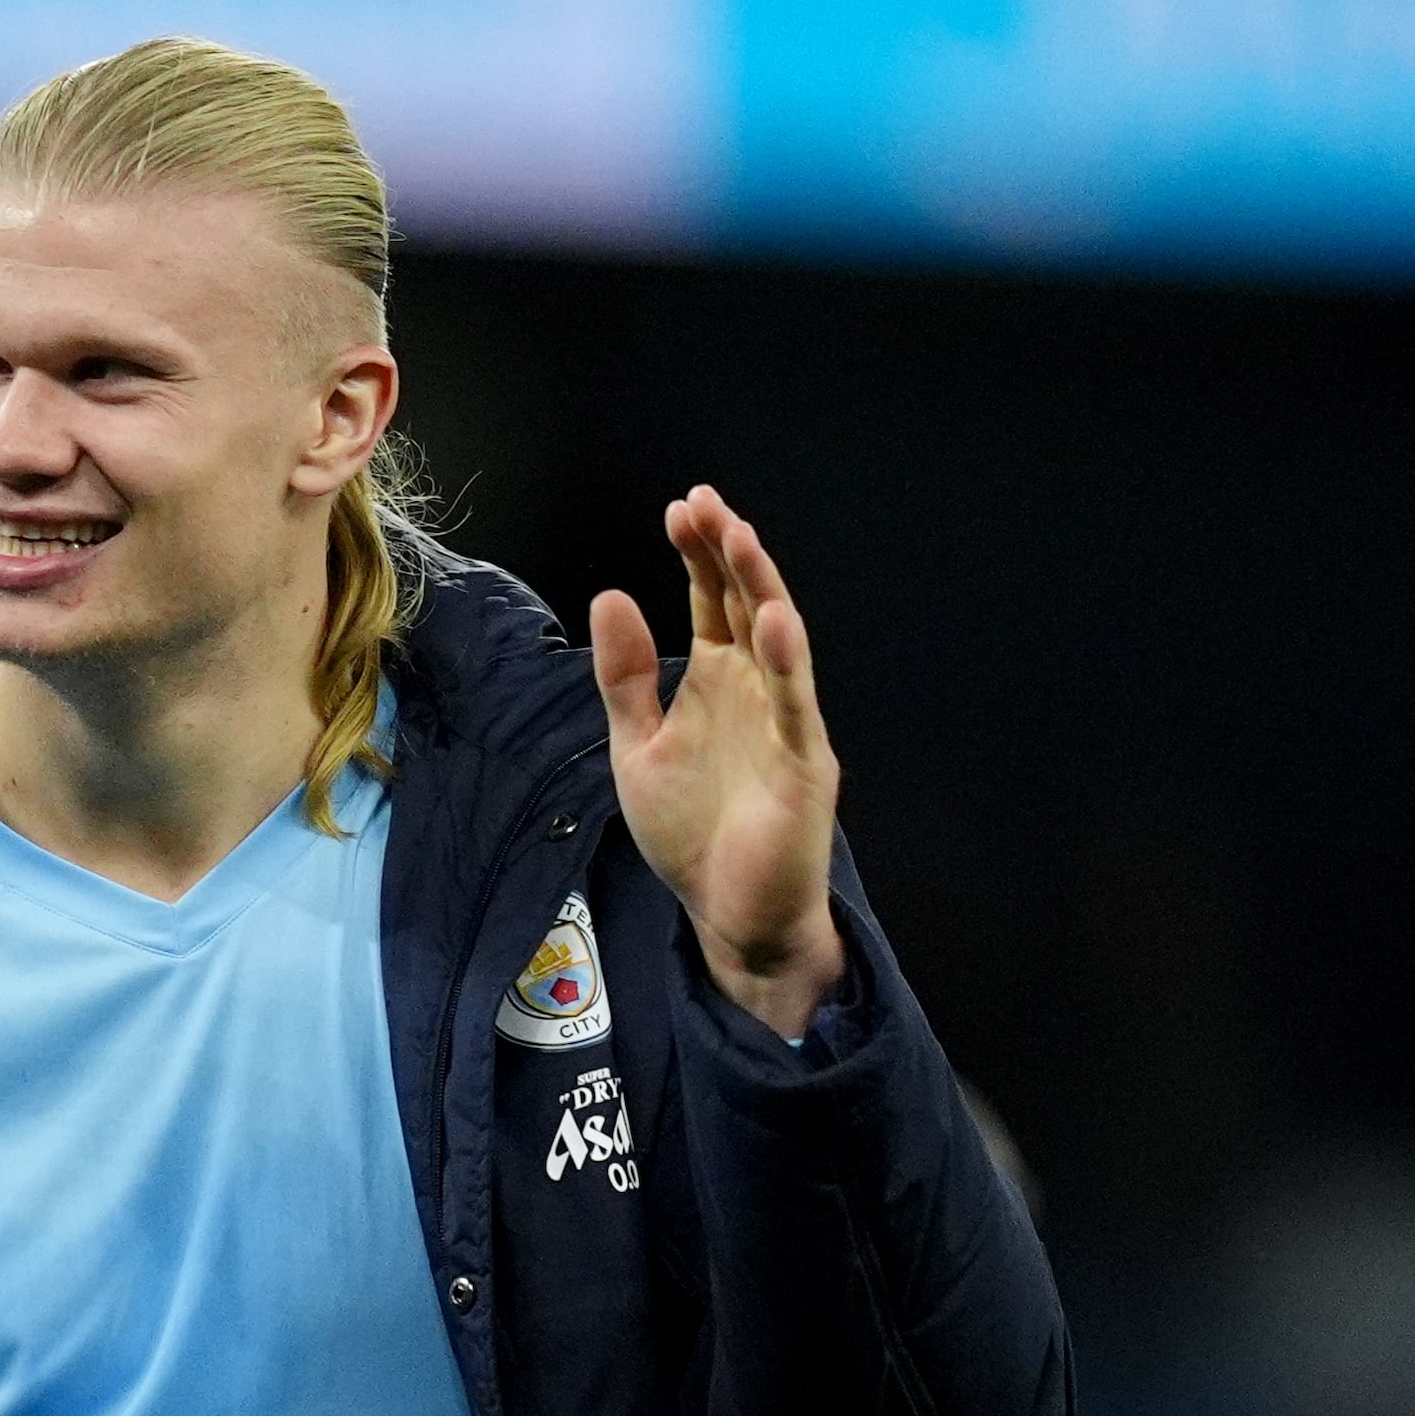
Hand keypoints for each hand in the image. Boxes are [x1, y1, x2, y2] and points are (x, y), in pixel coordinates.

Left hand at [590, 489, 846, 1037]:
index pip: (710, 602)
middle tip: (705, 503)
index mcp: (717, 682)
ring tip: (739, 538)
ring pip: (778, 642)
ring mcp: (784, 724)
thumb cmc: (692, 833)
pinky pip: (796, 706)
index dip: (698, 555)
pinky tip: (771, 621)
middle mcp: (755, 691)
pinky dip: (785, 663)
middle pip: (745, 605)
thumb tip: (610, 595)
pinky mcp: (804, 765)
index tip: (680, 508)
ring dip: (760, 588)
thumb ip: (626, 678)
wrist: (728, 912)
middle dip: (728, 552)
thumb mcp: (638, 746)